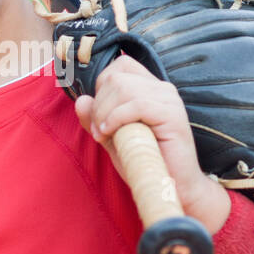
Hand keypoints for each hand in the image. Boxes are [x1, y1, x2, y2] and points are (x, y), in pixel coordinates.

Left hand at [73, 54, 230, 231]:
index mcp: (151, 89)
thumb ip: (95, 119)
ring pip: (123, 88)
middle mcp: (162, 89)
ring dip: (104, 113)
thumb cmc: (144, 163)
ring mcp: (169, 100)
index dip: (101, 85)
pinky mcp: (172, 115)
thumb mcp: (112, 139)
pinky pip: (136, 105)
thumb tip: (81, 100)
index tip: (99, 114)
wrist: (172, 188)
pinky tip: (110, 133)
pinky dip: (116, 118)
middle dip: (99, 104)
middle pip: (116, 77)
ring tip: (104, 135)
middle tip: (98, 131)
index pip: (121, 65)